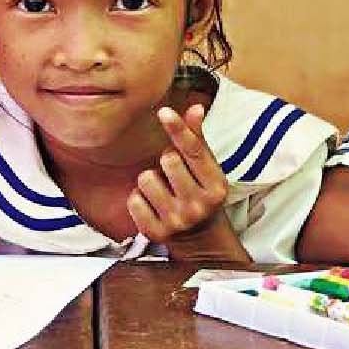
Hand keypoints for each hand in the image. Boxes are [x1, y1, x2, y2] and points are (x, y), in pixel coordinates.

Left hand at [127, 104, 245, 263]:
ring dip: (150, 180)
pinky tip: (152, 204)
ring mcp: (176, 221)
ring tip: (163, 190)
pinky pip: (133, 200)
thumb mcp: (207, 170)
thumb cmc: (201, 194)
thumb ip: (198, 140)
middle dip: (166, 161)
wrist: (200, 241)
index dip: (178, 129)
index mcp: (215, 186)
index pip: (194, 151)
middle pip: (168, 160)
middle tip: (174, 175)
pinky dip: (139, 198)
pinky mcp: (155, 233)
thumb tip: (195, 107)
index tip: (164, 111)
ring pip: (146, 178)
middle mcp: (198, 205)